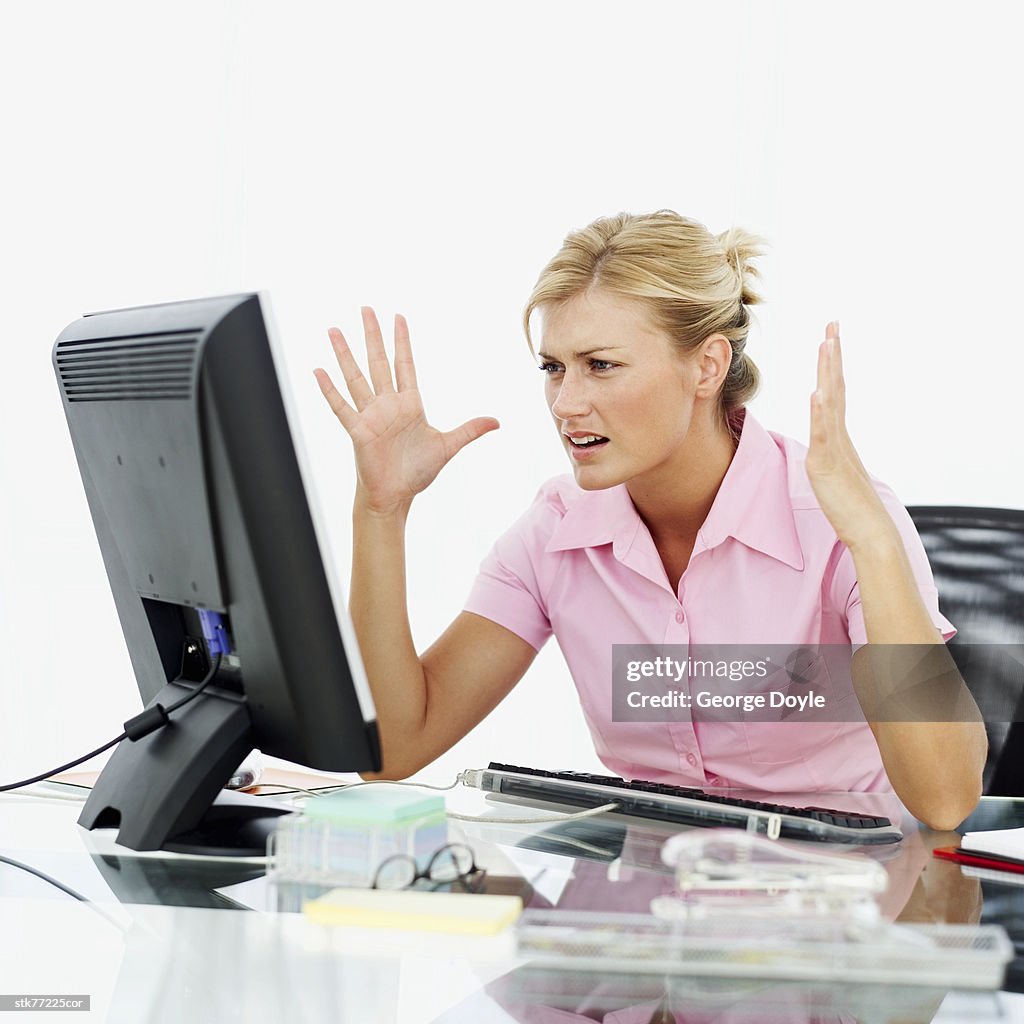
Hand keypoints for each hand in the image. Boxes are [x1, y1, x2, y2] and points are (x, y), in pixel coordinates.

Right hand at [313, 307, 498, 515]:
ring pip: (355, 378)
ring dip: (344, 354)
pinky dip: (329, 390)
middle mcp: (387, 404)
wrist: (396, 496)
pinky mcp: (357, 431)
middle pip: (378, 362)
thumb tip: (497, 422)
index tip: (398, 316)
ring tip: (333, 330)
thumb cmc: (417, 472)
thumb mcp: (448, 446)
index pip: (405, 364)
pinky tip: (318, 370)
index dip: (402, 341)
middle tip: (366, 308)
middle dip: (373, 335)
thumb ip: (470, 430)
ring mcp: (370, 416)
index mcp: (409, 404)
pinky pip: (341, 407)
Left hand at [805, 322, 894, 552]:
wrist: (869, 531)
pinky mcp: (827, 464)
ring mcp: (833, 448)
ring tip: (826, 344)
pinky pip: (824, 435)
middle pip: (835, 387)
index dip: (831, 365)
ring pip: (831, 403)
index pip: (835, 392)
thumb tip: (824, 445)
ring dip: (828, 373)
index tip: (830, 337)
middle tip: (832, 324)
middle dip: (832, 355)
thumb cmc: (851, 507)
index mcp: (838, 436)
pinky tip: (817, 393)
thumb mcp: (834, 472)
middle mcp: (838, 436)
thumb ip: (829, 454)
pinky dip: (821, 413)